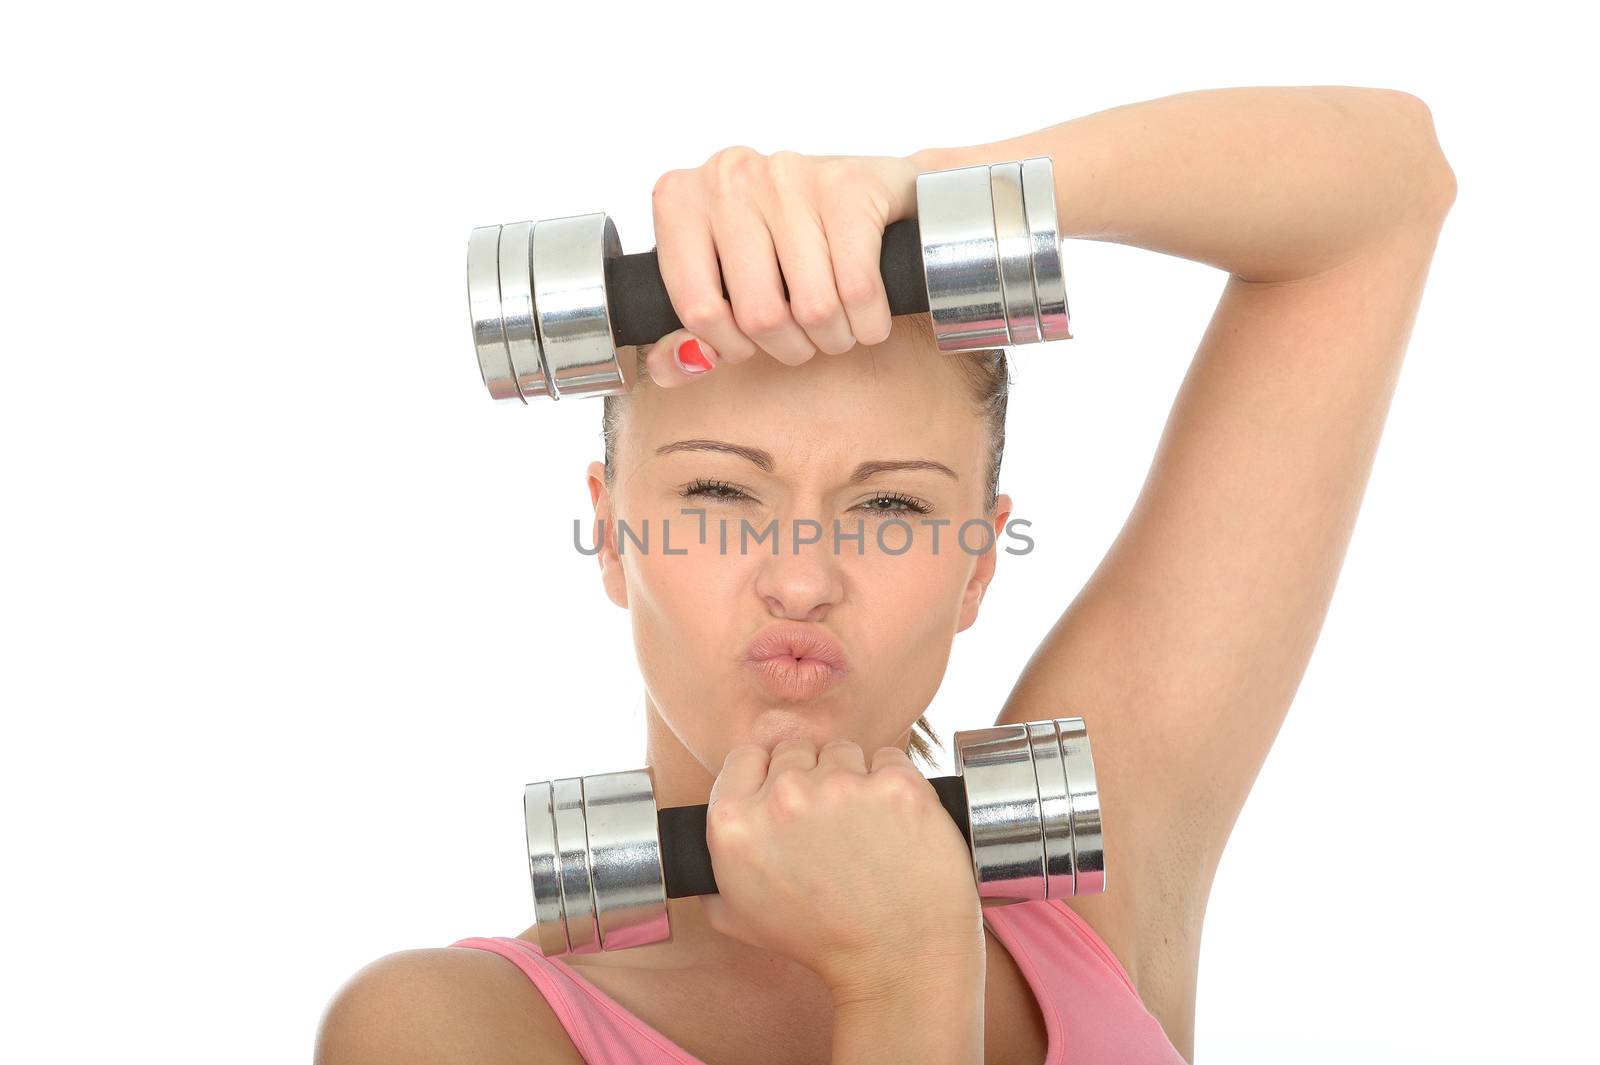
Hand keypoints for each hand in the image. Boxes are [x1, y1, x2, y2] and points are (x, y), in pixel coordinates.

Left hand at [641, 147, 921, 386]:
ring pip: (814, 309)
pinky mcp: (846, 182)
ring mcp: (787, 174)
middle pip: (760, 317)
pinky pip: (858, 290)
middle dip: (790, 347)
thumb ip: (688, 334)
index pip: (699, 312)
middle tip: (803, 338)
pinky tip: (867, 316)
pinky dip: (869, 322)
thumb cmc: (784, 243)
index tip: (750, 342)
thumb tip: (688, 362)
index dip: (732, 347)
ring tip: (836, 325)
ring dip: (834, 338)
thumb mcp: (722, 284)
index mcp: (680, 201)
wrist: (867, 192)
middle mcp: (727, 178)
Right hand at [702, 737, 983, 999]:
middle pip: (796, 750)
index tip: (785, 796)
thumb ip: (712, 872)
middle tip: (829, 822)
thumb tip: (700, 852)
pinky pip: (890, 757)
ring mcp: (842, 786)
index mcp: (734, 824)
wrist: (896, 959)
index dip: (766, 775)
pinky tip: (893, 821)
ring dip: (852, 778)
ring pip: (843, 750)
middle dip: (811, 777)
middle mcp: (783, 797)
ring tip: (863, 826)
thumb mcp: (738, 916)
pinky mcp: (895, 785)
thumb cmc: (821, 940)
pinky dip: (893, 783)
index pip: (745, 756)